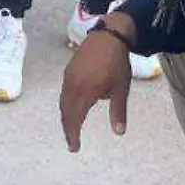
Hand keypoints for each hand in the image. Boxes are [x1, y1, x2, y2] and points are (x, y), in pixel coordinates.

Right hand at [60, 12, 134, 151]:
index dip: (73, 135)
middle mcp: (73, 86)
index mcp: (85, 92)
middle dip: (68, 129)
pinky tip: (72, 107)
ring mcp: (69, 78)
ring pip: (63, 102)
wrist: (108, 36)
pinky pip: (64, 92)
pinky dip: (66, 104)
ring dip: (66, 117)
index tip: (74, 148)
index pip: (75, 119)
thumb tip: (119, 133)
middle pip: (66, 113)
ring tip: (72, 128)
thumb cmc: (117, 63)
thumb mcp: (121, 88)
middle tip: (72, 142)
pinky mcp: (69, 71)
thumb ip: (118, 111)